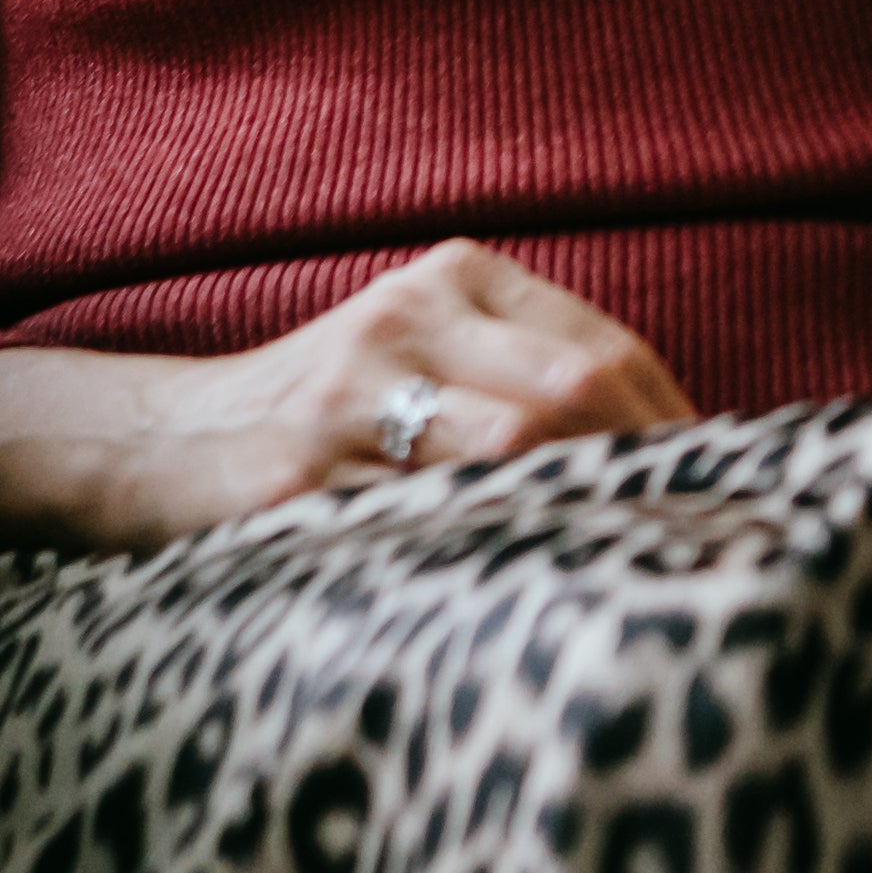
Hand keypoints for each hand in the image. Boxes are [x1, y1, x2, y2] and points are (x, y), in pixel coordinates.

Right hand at [0, 238, 698, 562]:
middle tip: (697, 550)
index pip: (607, 351)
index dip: (676, 432)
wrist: (146, 448)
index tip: (725, 499)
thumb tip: (685, 460)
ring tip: (635, 576)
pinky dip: (488, 553)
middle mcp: (405, 316)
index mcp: (453, 279)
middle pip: (574, 393)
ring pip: (511, 449)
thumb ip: (529, 386)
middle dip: (645, 475)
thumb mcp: (423, 364)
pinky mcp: (293, 477)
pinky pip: (417, 518)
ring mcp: (346, 393)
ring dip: (580, 515)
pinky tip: (531, 592)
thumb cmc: (323, 421)